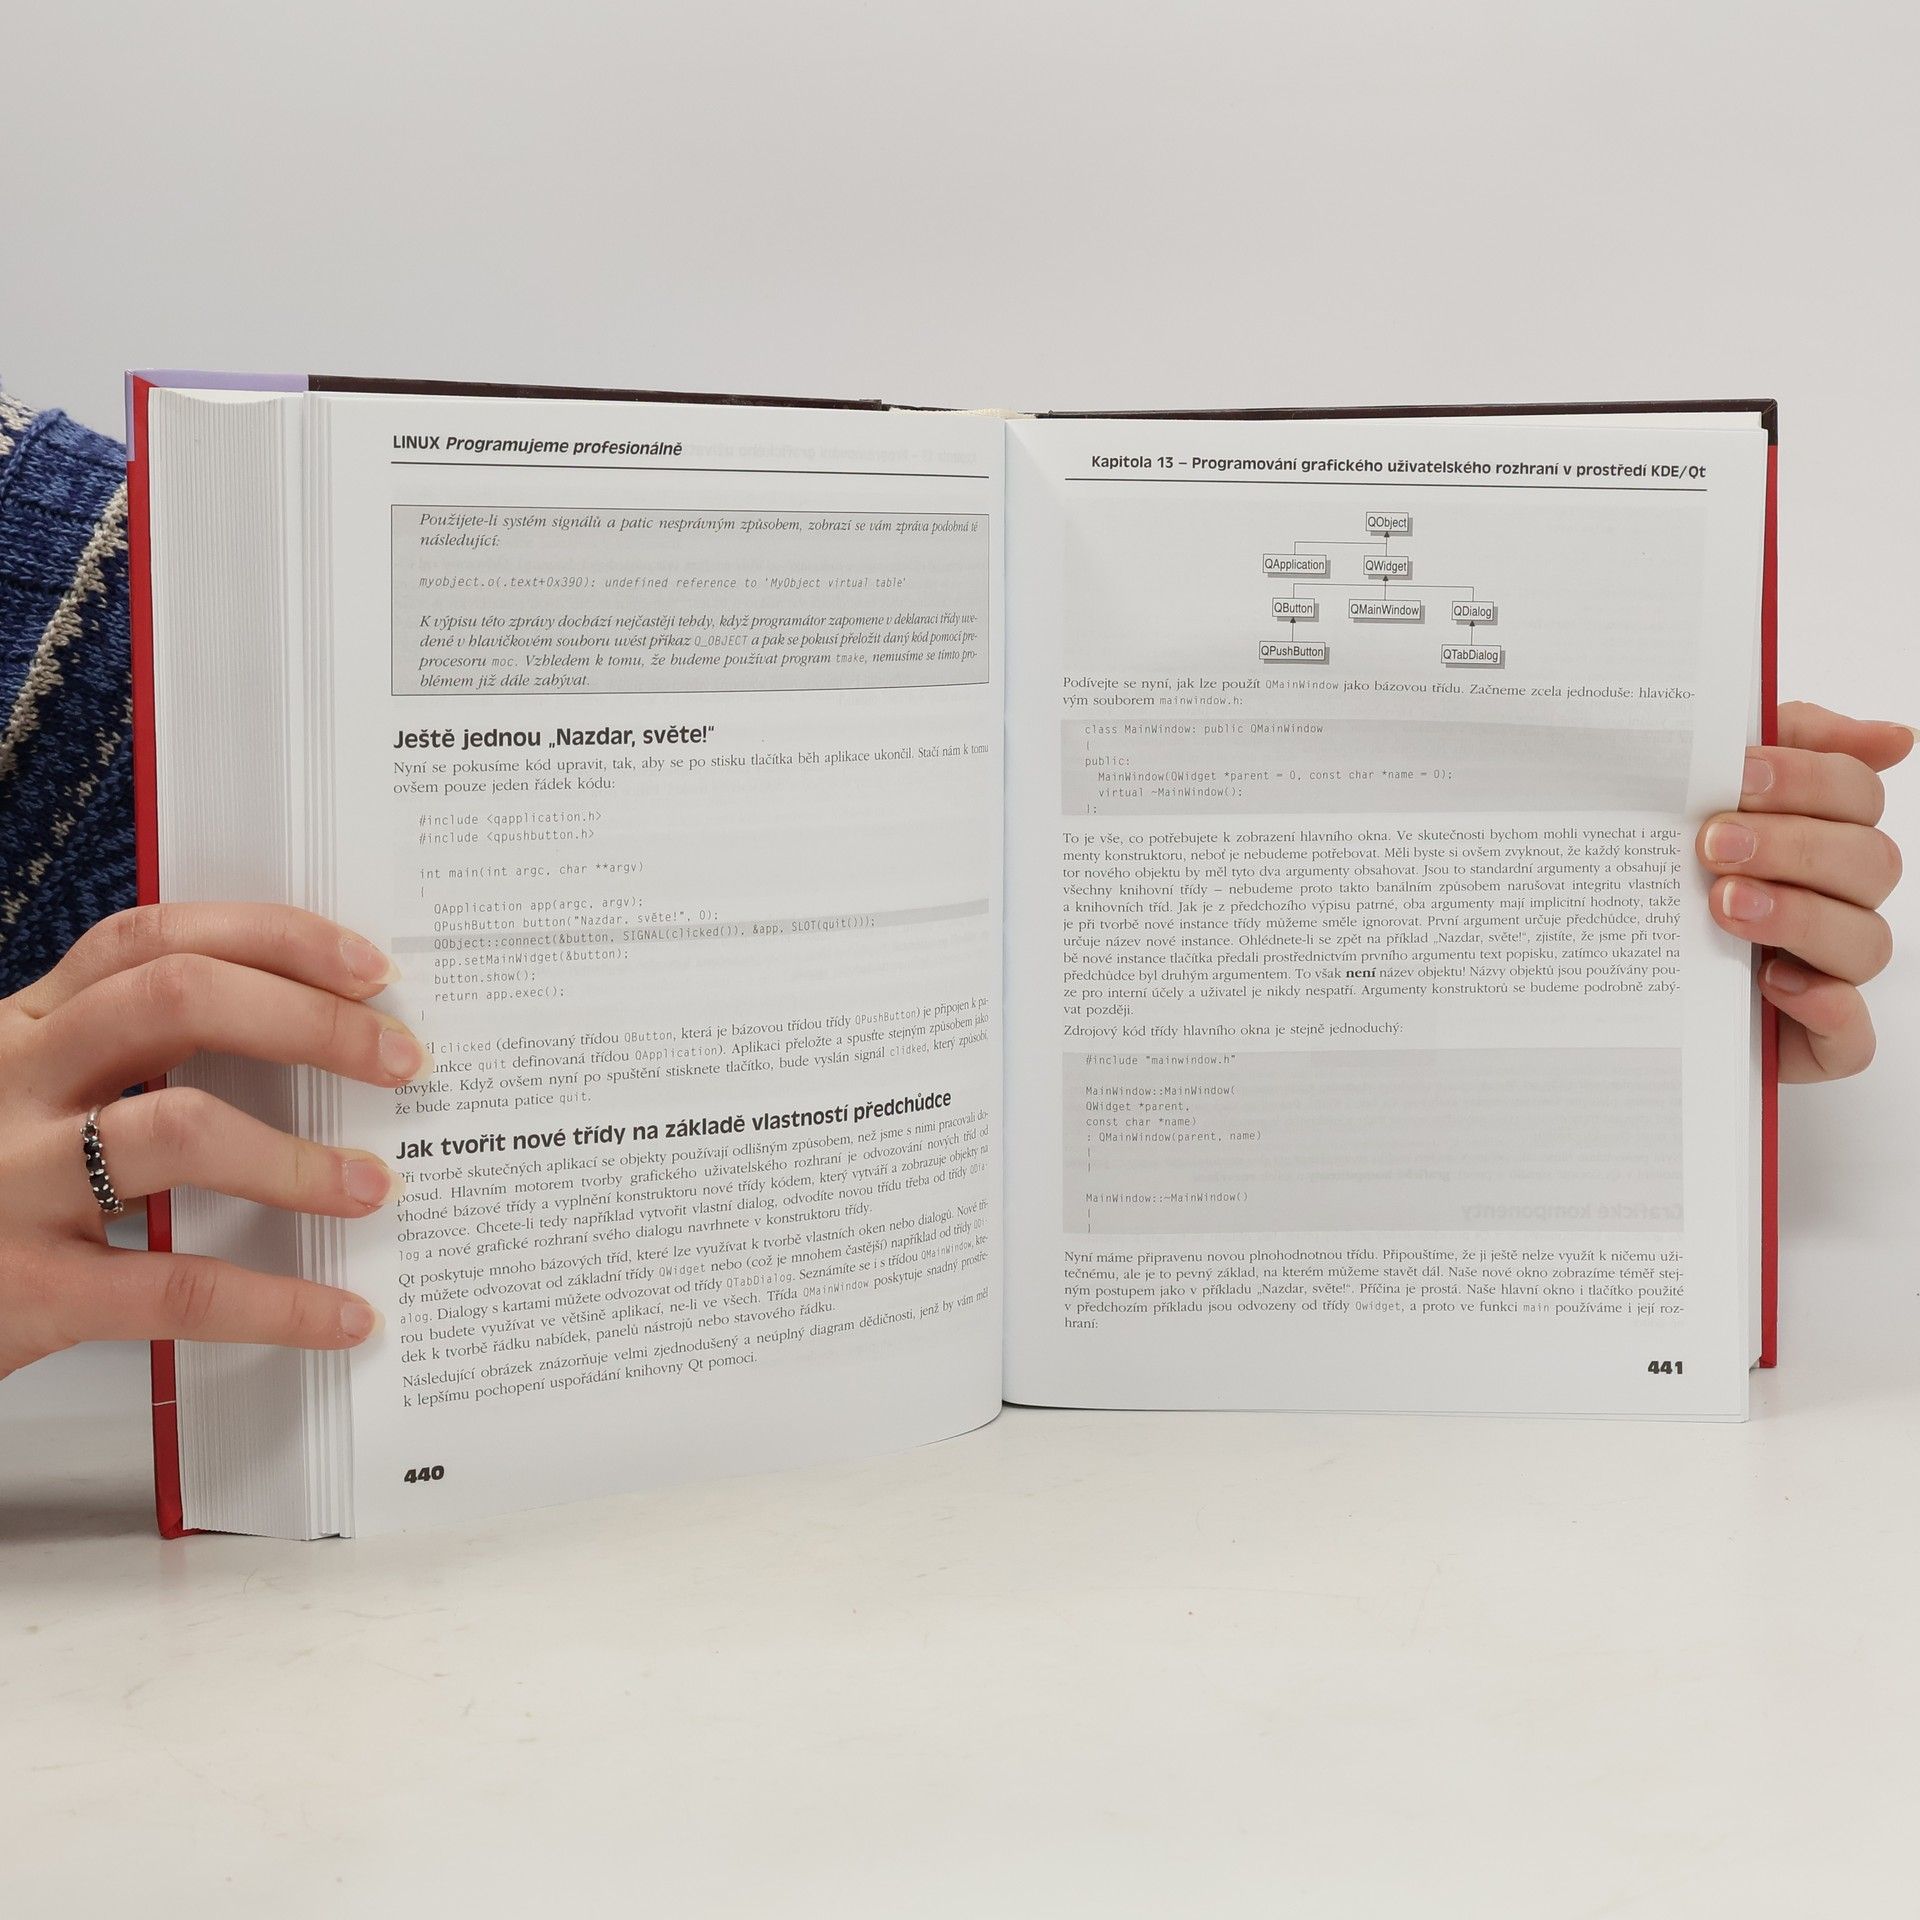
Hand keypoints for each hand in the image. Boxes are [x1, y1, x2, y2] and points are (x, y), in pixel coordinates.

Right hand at [0, 905, 426, 1380]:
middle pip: (175, 1000)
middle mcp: (11, 1082)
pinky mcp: (25, 1287)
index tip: (372, 968)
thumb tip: (313, 1044)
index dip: (275, 939)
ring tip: (375, 1186)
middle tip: (402, 1060)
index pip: (154, 939)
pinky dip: (276, 1303)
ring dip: (298, 1159)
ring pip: (176, 1128)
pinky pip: (175, 1287)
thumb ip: (128, 1065)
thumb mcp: (28, 1100)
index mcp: (23, 1026)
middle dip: (309, 1021)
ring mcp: (9, 1182)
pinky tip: (339, 1317)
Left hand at [1699, 702, 1911, 1081]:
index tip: (1737, 776)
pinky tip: (1773, 983)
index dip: (1807, 779)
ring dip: (1801, 918)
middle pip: (1869, 863)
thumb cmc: (1665, 867)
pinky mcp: (1809, 1041)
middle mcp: (1836, 901)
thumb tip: (1895, 739)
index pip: (1855, 794)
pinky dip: (1826, 1012)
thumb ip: (1782, 739)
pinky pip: (1851, 1040)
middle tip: (1714, 845)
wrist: (1604, 966)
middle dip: (1795, 846)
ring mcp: (1829, 972)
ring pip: (1866, 943)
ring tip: (1724, 906)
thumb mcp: (1700, 790)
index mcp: (1821, 834)